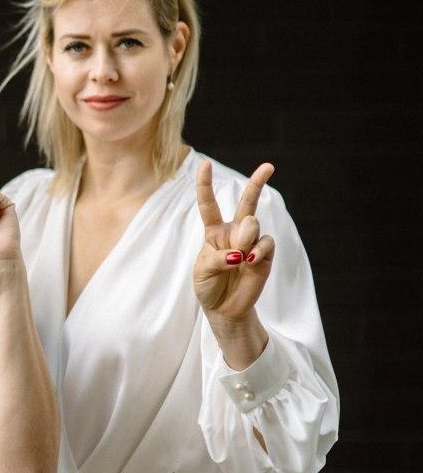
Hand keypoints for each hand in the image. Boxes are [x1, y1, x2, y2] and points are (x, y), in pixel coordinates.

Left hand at [193, 162, 275, 322]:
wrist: (224, 309)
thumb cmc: (208, 286)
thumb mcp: (203, 271)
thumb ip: (218, 258)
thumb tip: (241, 252)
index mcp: (213, 232)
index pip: (209, 205)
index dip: (205, 185)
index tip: (204, 164)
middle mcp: (234, 232)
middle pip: (247, 203)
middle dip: (257, 182)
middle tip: (269, 166)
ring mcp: (252, 243)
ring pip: (253, 224)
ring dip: (244, 237)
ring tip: (239, 256)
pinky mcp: (265, 255)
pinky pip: (266, 243)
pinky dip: (258, 250)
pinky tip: (250, 260)